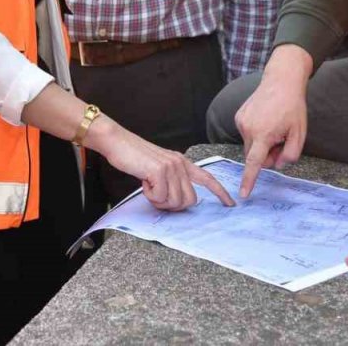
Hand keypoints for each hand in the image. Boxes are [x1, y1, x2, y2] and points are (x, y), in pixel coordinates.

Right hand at [90, 119, 235, 210]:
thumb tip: (176, 201)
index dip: (220, 192)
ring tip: (149, 186)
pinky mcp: (160, 171)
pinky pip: (160, 198)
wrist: (117, 142)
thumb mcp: (158, 167)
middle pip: (189, 200)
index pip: (207, 178)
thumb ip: (171, 180)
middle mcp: (180, 164)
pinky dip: (150, 195)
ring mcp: (171, 167)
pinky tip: (144, 182)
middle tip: (157, 197)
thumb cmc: (135, 156)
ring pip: (175, 202)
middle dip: (173, 206)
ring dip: (159, 201)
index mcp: (182, 162)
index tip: (230, 203)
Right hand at [236, 47, 310, 197]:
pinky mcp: (239, 116)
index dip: (249, 180)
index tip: (243, 194)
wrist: (282, 80)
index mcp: (263, 134)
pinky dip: (256, 133)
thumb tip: (277, 164)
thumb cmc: (293, 106)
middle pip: (254, 156)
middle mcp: (248, 128)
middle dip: (267, 155)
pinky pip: (247, 134)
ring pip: (250, 145)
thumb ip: (290, 154)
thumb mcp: (299, 133)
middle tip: (282, 141)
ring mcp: (241, 121)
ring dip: (262, 143)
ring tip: (275, 126)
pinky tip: (267, 119)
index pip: (254, 163)